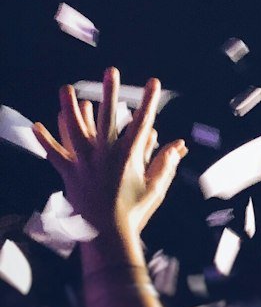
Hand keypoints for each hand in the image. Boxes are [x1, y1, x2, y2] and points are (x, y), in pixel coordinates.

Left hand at [33, 68, 185, 254]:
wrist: (107, 236)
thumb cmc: (134, 213)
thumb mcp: (155, 188)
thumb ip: (166, 163)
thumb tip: (179, 145)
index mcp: (128, 157)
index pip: (142, 121)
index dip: (149, 99)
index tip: (153, 81)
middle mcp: (104, 155)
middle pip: (106, 116)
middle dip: (109, 91)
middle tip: (111, 70)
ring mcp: (84, 163)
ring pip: (74, 129)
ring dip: (69, 107)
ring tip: (66, 87)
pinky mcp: (69, 174)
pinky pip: (54, 154)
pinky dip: (45, 140)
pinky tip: (36, 126)